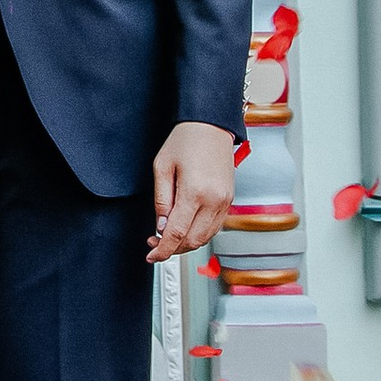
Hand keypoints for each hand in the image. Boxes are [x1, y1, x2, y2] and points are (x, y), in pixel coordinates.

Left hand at [150, 121, 235, 264]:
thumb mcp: (162, 168)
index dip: (162, 250)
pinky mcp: (229, 200)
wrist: (211, 125)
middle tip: (155, 244)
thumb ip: (161, 201)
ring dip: (186, 243)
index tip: (152, 256)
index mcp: (195, 192)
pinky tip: (186, 228)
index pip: (177, 234)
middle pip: (192, 241)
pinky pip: (214, 227)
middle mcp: (214, 200)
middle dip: (173, 249)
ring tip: (169, 236)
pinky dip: (199, 234)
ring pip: (205, 238)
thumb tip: (161, 226)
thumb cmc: (186, 139)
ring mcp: (224, 201)